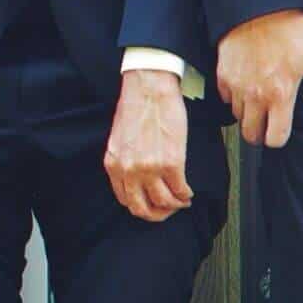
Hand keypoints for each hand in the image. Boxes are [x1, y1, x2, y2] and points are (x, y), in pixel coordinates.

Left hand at [105, 69, 191, 222]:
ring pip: (164, 203)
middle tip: (168, 209)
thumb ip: (124, 161)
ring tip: (182, 199)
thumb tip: (136, 178)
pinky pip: (180, 191)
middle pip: (142, 209)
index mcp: (114, 164)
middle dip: (158, 214)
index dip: (142, 206)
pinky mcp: (171, 163)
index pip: (125, 200)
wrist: (149, 87)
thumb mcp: (119, 138)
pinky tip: (188, 191)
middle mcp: (129, 170)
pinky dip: (186, 195)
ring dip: (176, 205)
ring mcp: (150, 168)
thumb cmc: (136, 106)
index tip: (152, 204)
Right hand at [217, 10, 302, 147]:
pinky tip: (245, 87)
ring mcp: (237, 86)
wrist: (257, 3)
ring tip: (258, 102)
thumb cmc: (288, 27)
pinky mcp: (223, 75)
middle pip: (253, 135)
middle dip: (261, 133)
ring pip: (239, 118)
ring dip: (248, 115)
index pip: (275, 139)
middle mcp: (256, 95)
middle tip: (267, 123)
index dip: (279, 138)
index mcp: (280, 94)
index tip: (281, 130)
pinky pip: (226, 99)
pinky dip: (234, 98)